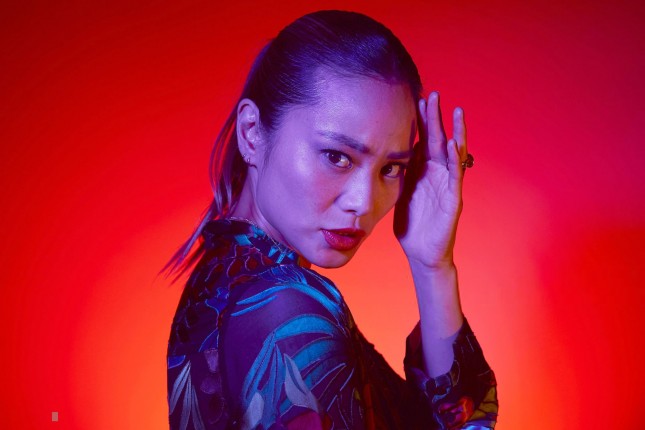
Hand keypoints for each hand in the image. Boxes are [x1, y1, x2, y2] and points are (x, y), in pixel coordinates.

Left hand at [394, 91, 468, 268]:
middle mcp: (438, 175)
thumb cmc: (412, 224)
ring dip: (455, 132)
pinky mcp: (453, 201)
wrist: (421, 252)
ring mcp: (447, 186)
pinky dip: (456, 161)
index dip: (421, 121)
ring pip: (453, 154)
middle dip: (436, 118)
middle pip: (438, 140)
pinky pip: (456, 177)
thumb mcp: (400, 192)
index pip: (423, 140)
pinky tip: (454, 144)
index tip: (416, 98)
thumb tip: (389, 151)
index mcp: (424, 172)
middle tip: (433, 94)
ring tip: (455, 111)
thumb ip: (399, 172)